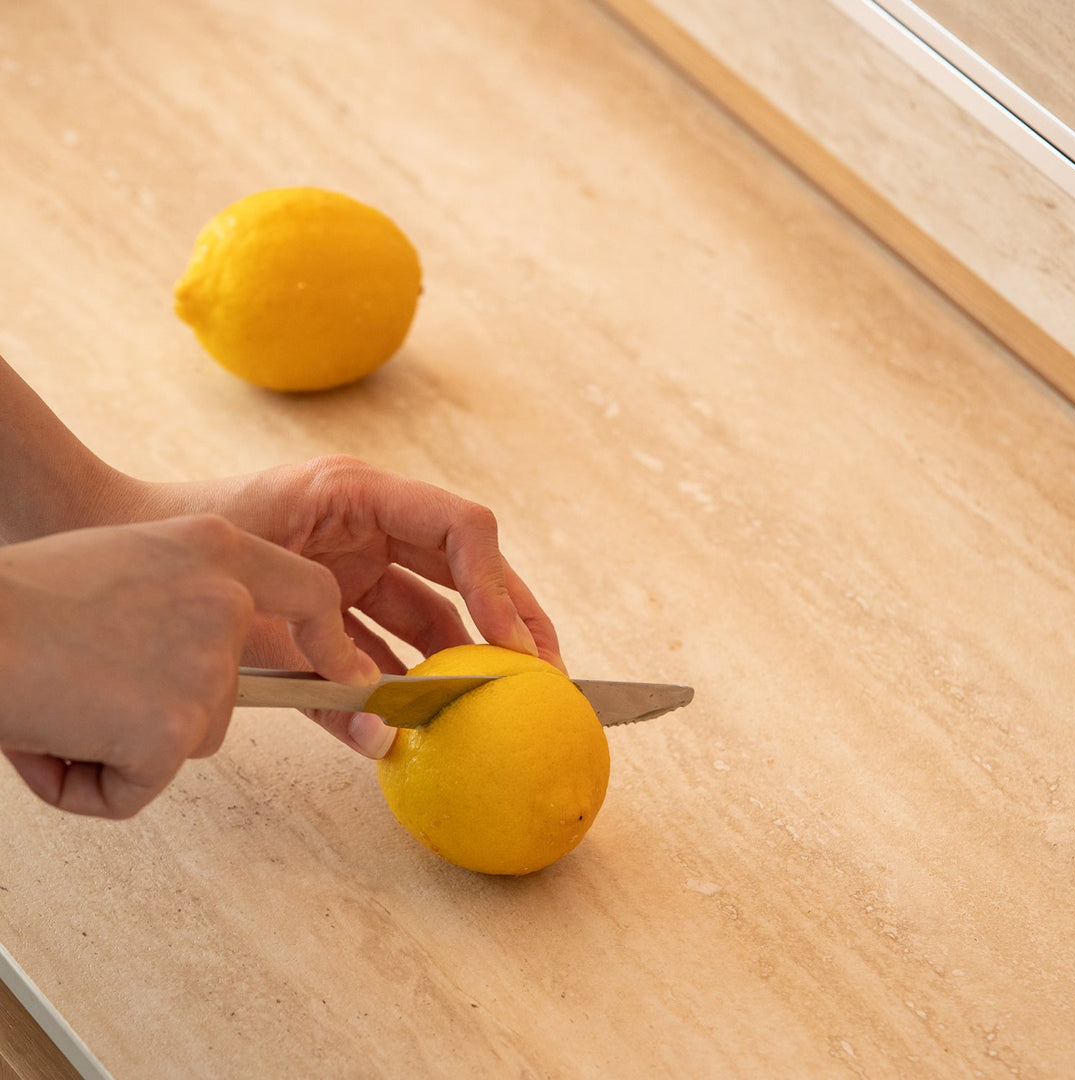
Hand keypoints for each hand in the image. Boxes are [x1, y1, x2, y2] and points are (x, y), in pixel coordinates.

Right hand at [0, 515, 376, 817]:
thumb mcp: (126, 561)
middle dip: (163, 709)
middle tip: (86, 685)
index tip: (344, 672)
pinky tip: (50, 739)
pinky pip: (141, 787)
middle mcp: (224, 601)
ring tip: (57, 704)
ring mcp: (206, 666)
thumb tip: (201, 653)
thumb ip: (183, 596)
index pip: (310, 592)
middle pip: (228, 693)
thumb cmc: (21, 598)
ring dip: (122, 743)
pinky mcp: (174, 728)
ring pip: (185, 739)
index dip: (329, 639)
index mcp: (215, 549)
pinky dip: (92, 784)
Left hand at [139, 456, 563, 744]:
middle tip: (547, 680)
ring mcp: (351, 570)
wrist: (118, 543)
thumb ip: (326, 655)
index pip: (460, 528)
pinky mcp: (327, 612)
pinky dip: (389, 693)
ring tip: (489, 716)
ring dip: (454, 667)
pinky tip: (405, 735)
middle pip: (466, 574)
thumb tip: (388, 734)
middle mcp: (369, 530)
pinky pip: (375, 655)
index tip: (515, 650)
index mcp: (360, 495)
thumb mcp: (263, 584)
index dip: (497, 585)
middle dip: (510, 623)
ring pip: (428, 620)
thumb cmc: (185, 538)